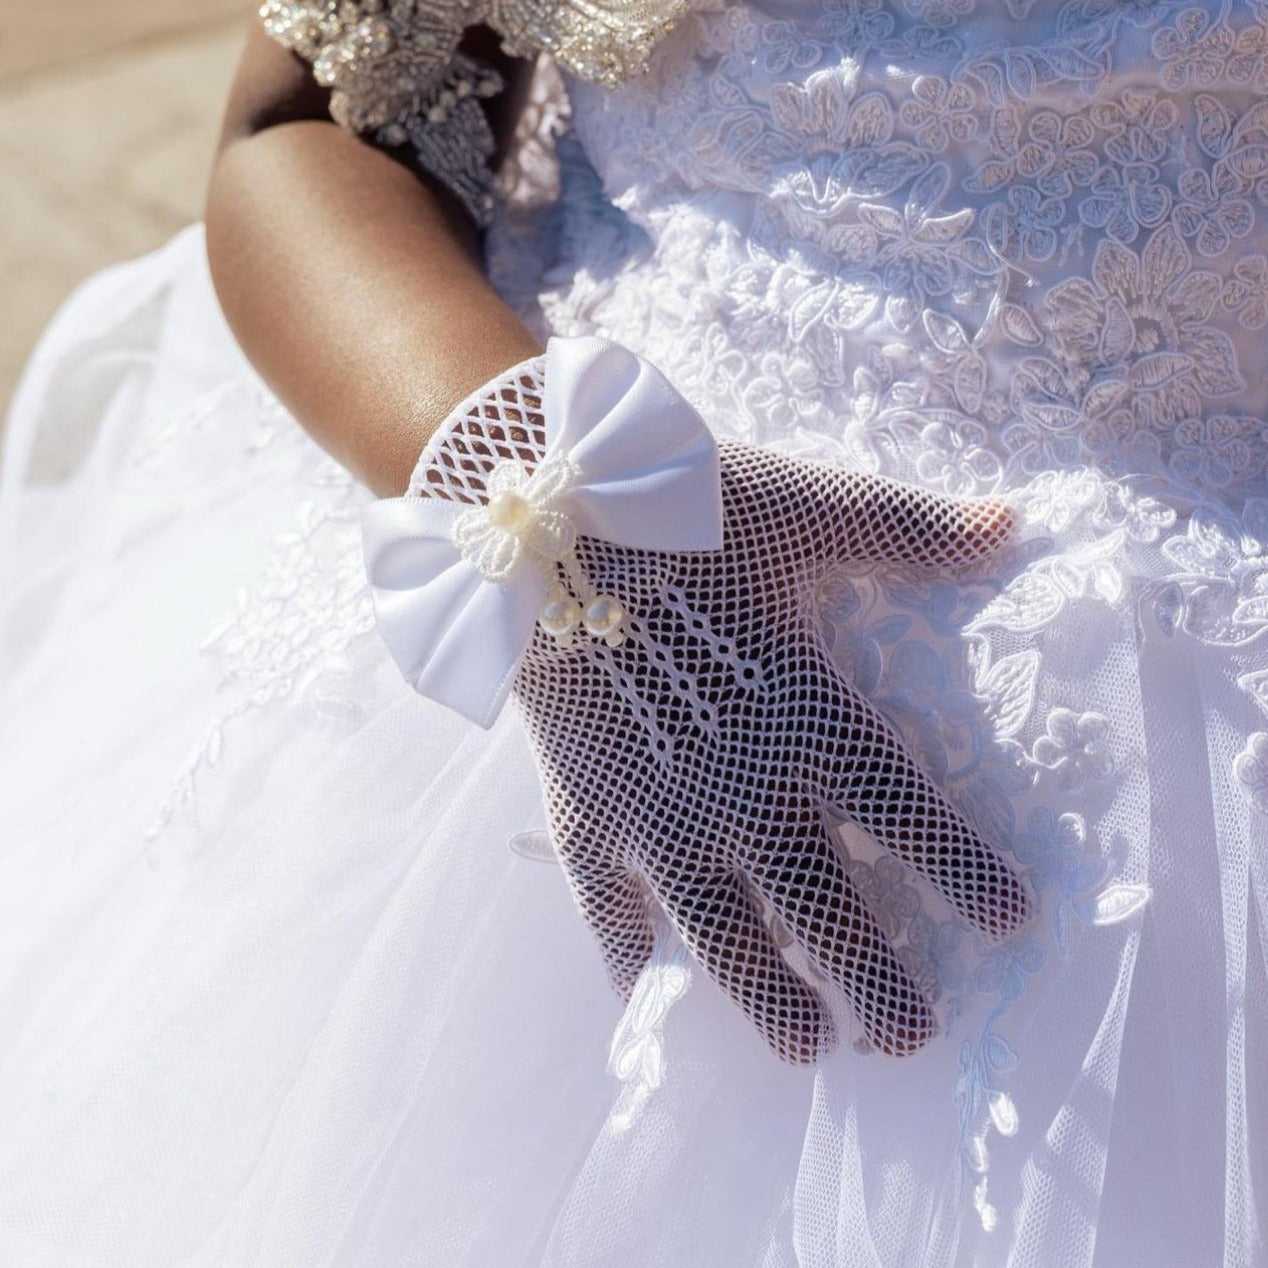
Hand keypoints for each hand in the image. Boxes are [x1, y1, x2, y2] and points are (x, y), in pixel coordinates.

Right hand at [374, 340, 1029, 1061]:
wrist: (540, 527)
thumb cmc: (677, 514)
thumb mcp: (800, 506)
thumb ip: (905, 526)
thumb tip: (1013, 525)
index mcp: (802, 715)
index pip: (899, 809)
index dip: (957, 866)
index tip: (1009, 921)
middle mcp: (737, 786)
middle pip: (819, 901)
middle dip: (870, 972)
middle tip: (909, 1037)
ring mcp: (655, 812)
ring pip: (720, 927)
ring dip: (763, 992)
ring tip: (802, 1049)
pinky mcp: (584, 809)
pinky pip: (602, 899)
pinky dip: (618, 946)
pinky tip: (636, 993)